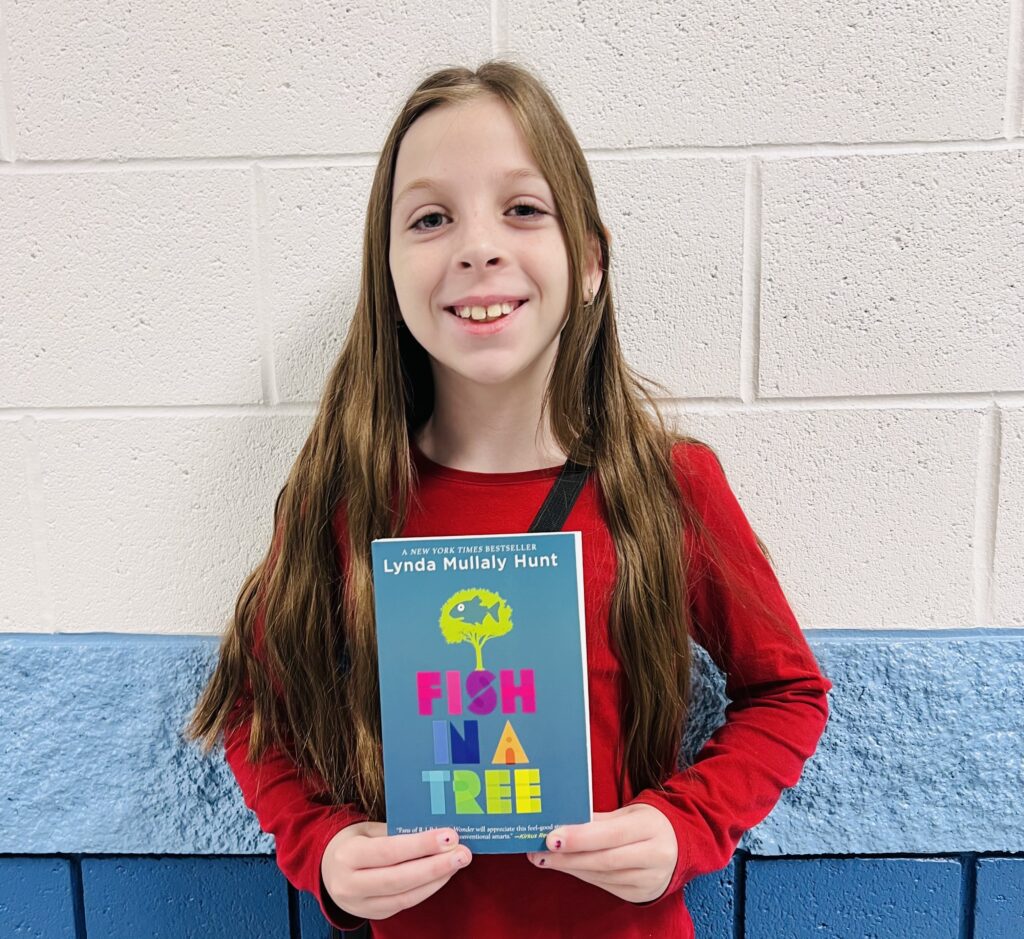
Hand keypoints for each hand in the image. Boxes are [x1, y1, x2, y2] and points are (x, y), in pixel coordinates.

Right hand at [321, 822, 471, 919]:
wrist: (327, 869)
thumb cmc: (354, 841)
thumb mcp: (367, 830)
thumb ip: (396, 832)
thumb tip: (435, 830)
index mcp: (347, 855)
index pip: (389, 851)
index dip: (421, 845)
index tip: (450, 836)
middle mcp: (350, 884)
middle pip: (399, 878)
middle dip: (435, 866)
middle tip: (463, 853)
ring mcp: (361, 905)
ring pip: (405, 896)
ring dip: (436, 879)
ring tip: (458, 862)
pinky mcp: (374, 914)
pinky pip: (405, 904)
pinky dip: (427, 889)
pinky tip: (443, 875)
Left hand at [525, 804, 676, 902]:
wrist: (678, 846)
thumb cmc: (646, 823)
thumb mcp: (628, 813)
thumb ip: (597, 820)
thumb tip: (561, 823)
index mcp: (651, 827)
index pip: (612, 834)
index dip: (580, 837)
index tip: (551, 837)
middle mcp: (655, 855)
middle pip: (604, 860)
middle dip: (568, 857)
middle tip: (539, 852)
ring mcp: (650, 879)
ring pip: (602, 875)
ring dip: (570, 867)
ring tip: (545, 858)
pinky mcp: (641, 894)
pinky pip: (605, 885)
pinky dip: (583, 875)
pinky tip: (566, 866)